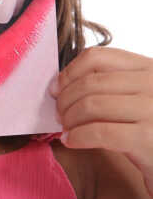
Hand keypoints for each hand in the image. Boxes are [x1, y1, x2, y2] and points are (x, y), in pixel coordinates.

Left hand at [49, 46, 152, 197]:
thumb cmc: (149, 132)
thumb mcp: (135, 99)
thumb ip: (109, 85)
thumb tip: (60, 84)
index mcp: (149, 68)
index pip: (97, 57)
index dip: (69, 72)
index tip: (56, 89)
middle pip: (90, 82)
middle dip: (66, 99)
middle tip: (58, 115)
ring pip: (91, 105)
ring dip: (69, 118)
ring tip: (65, 129)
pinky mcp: (149, 138)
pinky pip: (100, 132)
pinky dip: (78, 136)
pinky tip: (71, 141)